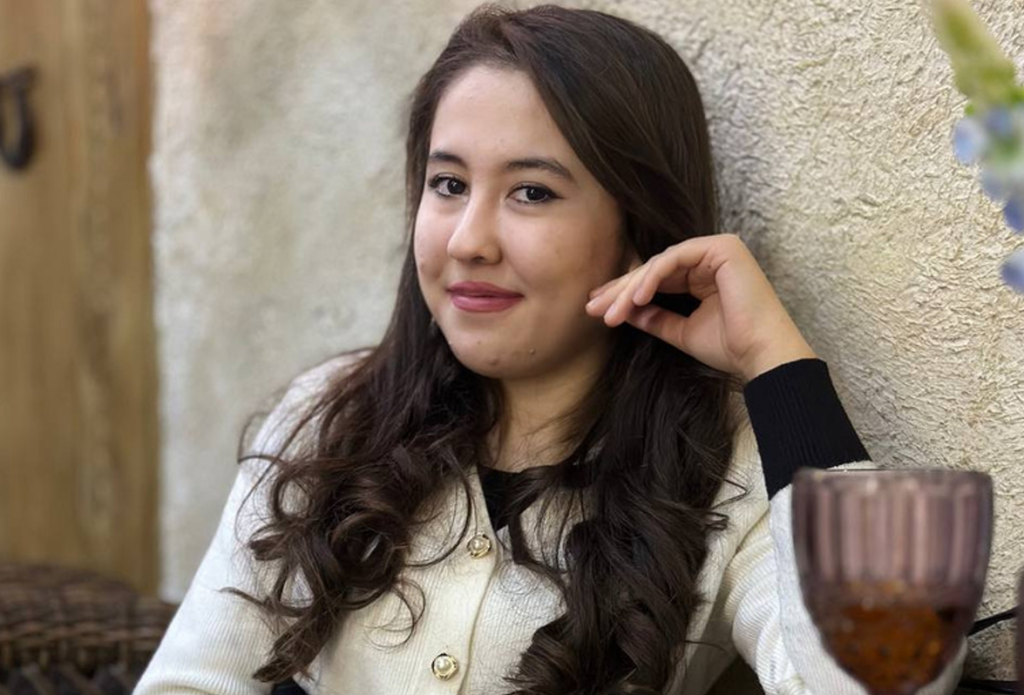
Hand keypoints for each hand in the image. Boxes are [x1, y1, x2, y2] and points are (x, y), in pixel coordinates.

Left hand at [585, 234, 816, 382]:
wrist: (761, 356)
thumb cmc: (729, 346)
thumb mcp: (680, 331)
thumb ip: (655, 318)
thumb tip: (624, 312)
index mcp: (703, 275)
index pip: (656, 279)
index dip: (625, 294)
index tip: (599, 311)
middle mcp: (710, 258)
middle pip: (654, 269)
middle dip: (621, 290)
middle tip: (594, 308)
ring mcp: (717, 249)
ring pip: (660, 264)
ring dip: (631, 288)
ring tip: (612, 311)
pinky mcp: (722, 248)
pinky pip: (675, 258)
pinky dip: (652, 278)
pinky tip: (636, 299)